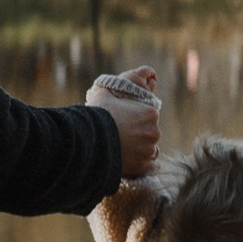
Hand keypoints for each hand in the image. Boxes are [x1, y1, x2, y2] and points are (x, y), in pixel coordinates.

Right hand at [88, 66, 161, 180]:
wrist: (88, 142)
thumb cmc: (97, 114)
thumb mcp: (106, 91)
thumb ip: (124, 80)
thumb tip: (141, 74)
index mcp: (150, 113)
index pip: (148, 114)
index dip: (134, 117)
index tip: (122, 121)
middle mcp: (154, 131)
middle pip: (148, 132)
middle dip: (137, 133)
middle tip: (119, 135)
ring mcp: (149, 151)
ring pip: (148, 149)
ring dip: (139, 149)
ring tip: (120, 148)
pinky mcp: (143, 167)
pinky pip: (147, 166)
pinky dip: (140, 164)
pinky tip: (128, 161)